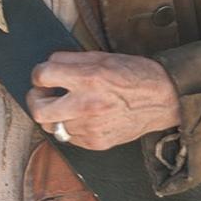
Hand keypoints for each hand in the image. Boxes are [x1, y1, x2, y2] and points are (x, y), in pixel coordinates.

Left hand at [26, 51, 181, 150]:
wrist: (164, 99)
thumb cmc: (134, 74)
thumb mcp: (101, 57)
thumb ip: (70, 60)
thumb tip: (47, 64)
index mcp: (88, 78)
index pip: (42, 76)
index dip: (39, 74)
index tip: (44, 76)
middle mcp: (87, 105)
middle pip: (38, 110)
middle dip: (35, 100)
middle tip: (43, 94)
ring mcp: (91, 127)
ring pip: (51, 127)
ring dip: (53, 115)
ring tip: (64, 106)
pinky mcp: (96, 143)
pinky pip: (69, 138)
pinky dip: (69, 128)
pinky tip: (80, 118)